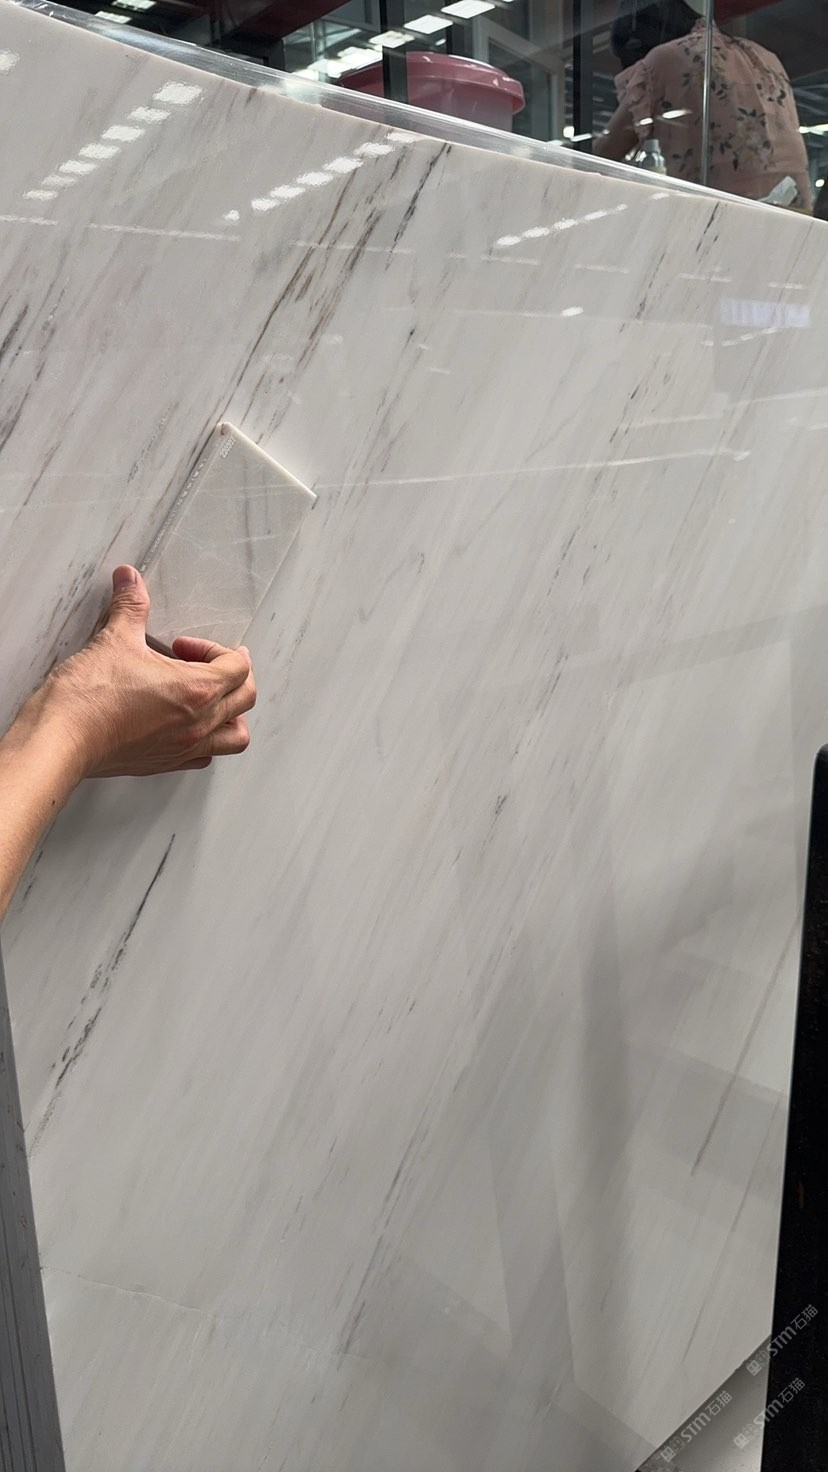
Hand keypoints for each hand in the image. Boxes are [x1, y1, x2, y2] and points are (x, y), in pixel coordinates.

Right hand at [36, 566, 256, 777]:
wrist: (60, 738)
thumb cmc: (88, 697)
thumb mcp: (114, 639)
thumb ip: (130, 606)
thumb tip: (130, 579)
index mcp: (197, 690)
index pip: (238, 668)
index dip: (218, 649)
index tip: (187, 645)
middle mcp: (198, 724)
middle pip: (245, 698)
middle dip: (234, 675)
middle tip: (207, 663)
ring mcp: (183, 748)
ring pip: (234, 736)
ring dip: (231, 713)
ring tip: (210, 698)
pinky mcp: (164, 763)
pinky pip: (204, 756)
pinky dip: (207, 739)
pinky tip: (186, 725)